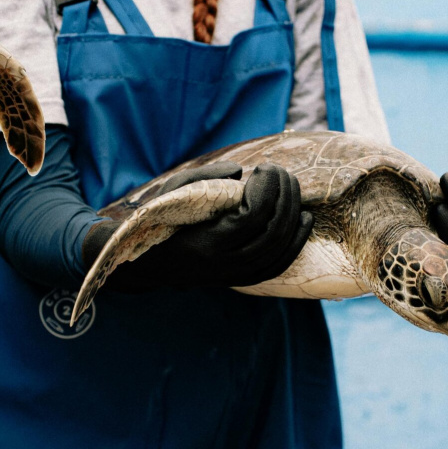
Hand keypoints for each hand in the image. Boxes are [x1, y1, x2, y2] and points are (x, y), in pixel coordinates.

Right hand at [83, 162, 313, 289]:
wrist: (144, 263)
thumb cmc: (157, 221)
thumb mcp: (173, 192)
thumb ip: (207, 177)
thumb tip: (242, 172)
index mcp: (207, 242)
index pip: (254, 216)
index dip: (268, 188)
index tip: (263, 168)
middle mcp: (225, 264)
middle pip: (274, 231)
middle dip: (286, 197)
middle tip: (282, 173)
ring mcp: (234, 276)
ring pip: (280, 250)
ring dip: (294, 217)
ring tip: (294, 190)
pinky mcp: (240, 280)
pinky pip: (278, 265)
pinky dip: (296, 243)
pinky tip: (304, 220)